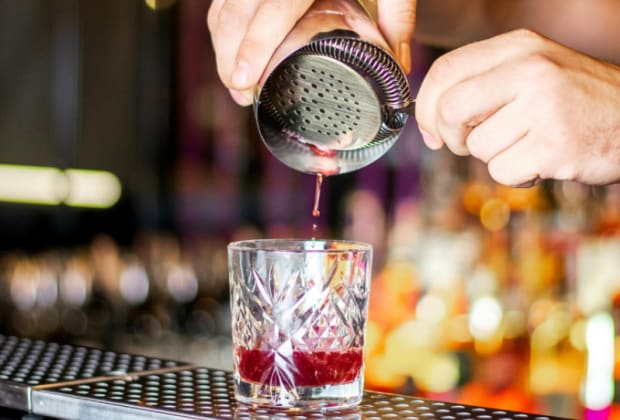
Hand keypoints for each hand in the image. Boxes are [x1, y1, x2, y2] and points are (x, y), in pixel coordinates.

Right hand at [207, 0, 415, 105]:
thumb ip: (397, 15)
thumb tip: (398, 66)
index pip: (274, 9)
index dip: (255, 46)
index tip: (245, 80)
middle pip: (236, 11)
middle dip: (230, 56)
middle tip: (241, 93)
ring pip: (223, 6)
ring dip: (222, 45)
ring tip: (235, 84)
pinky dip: (222, 26)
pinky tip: (230, 51)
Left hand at [415, 29, 619, 185]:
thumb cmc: (574, 101)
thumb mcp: (532, 72)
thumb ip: (483, 85)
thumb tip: (430, 120)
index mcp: (519, 46)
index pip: (445, 70)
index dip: (425, 106)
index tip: (431, 130)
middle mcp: (530, 69)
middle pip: (449, 109)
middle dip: (451, 137)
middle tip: (471, 144)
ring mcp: (544, 106)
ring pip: (477, 147)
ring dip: (495, 157)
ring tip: (528, 145)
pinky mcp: (554, 144)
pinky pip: (501, 171)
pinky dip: (516, 175)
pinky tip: (542, 161)